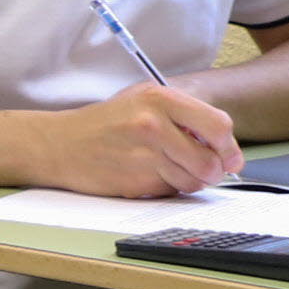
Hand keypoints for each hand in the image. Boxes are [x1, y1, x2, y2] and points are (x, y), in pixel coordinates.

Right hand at [38, 83, 240, 195]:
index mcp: (159, 98)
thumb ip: (183, 116)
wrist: (58, 144)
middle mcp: (152, 124)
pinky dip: (167, 187)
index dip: (229, 147)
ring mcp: (142, 154)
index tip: (230, 158)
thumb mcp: (143, 102)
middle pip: (210, 159)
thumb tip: (224, 147)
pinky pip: (170, 190)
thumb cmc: (106, 124)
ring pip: (193, 180)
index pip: (218, 125)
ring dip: (191, 181)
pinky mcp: (134, 181)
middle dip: (214, 171)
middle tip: (207, 171)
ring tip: (171, 170)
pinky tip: (148, 175)